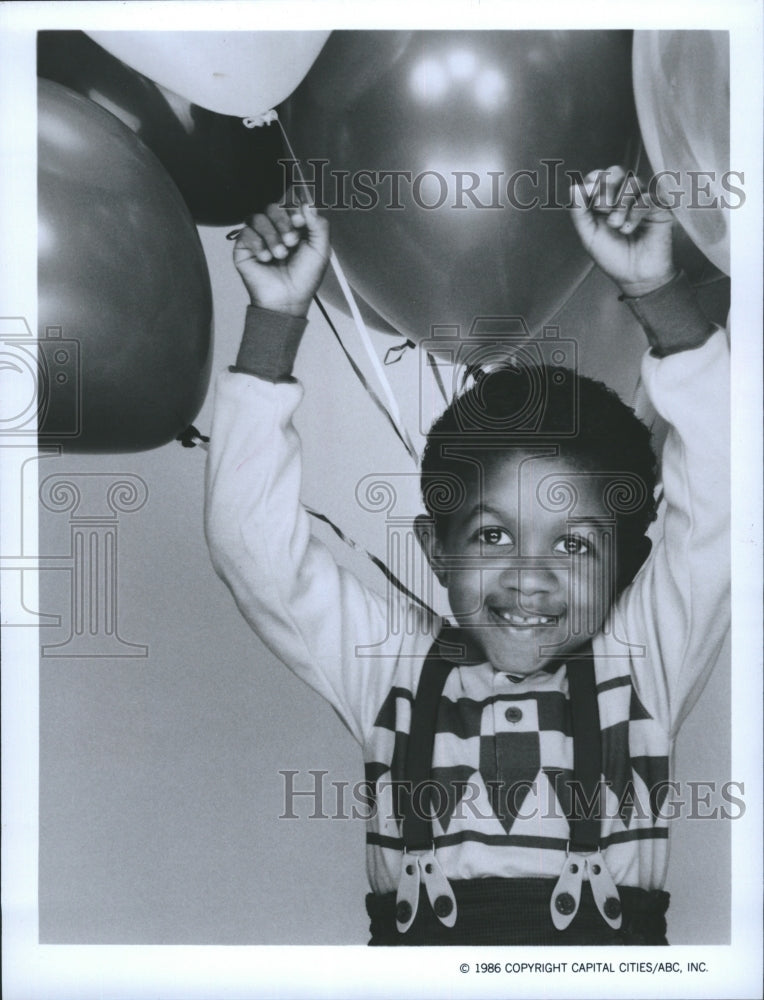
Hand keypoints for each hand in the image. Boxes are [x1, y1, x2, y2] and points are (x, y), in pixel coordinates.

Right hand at [233, 201, 329, 316]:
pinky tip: (266, 258)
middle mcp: (276, 231)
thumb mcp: (321, 251)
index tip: (301, 223)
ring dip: (271, 236)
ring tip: (279, 255)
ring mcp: (259, 238)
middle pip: (272, 208)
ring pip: (257, 217)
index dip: (294, 211)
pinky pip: (245, 232)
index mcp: (294, 229)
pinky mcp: (244, 248)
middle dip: (283, 223)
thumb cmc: (304, 279)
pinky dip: (257, 244)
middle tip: (291, 242)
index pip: (290, 206)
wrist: (287, 300)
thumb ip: (319, 225)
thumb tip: (308, 204)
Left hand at [569, 166, 676, 297]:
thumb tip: (574, 188)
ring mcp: (641, 201)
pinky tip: (629, 228)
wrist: (636, 276)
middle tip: (603, 209)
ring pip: (632, 182)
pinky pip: (647, 197)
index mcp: (604, 202)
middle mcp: (623, 198)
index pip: (599, 177)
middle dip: (607, 187)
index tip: (589, 190)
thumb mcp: (589, 237)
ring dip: (621, 203)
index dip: (594, 179)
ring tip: (616, 225)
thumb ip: (580, 213)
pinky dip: (635, 212)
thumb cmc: (613, 258)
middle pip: (616, 172)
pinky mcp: (659, 208)